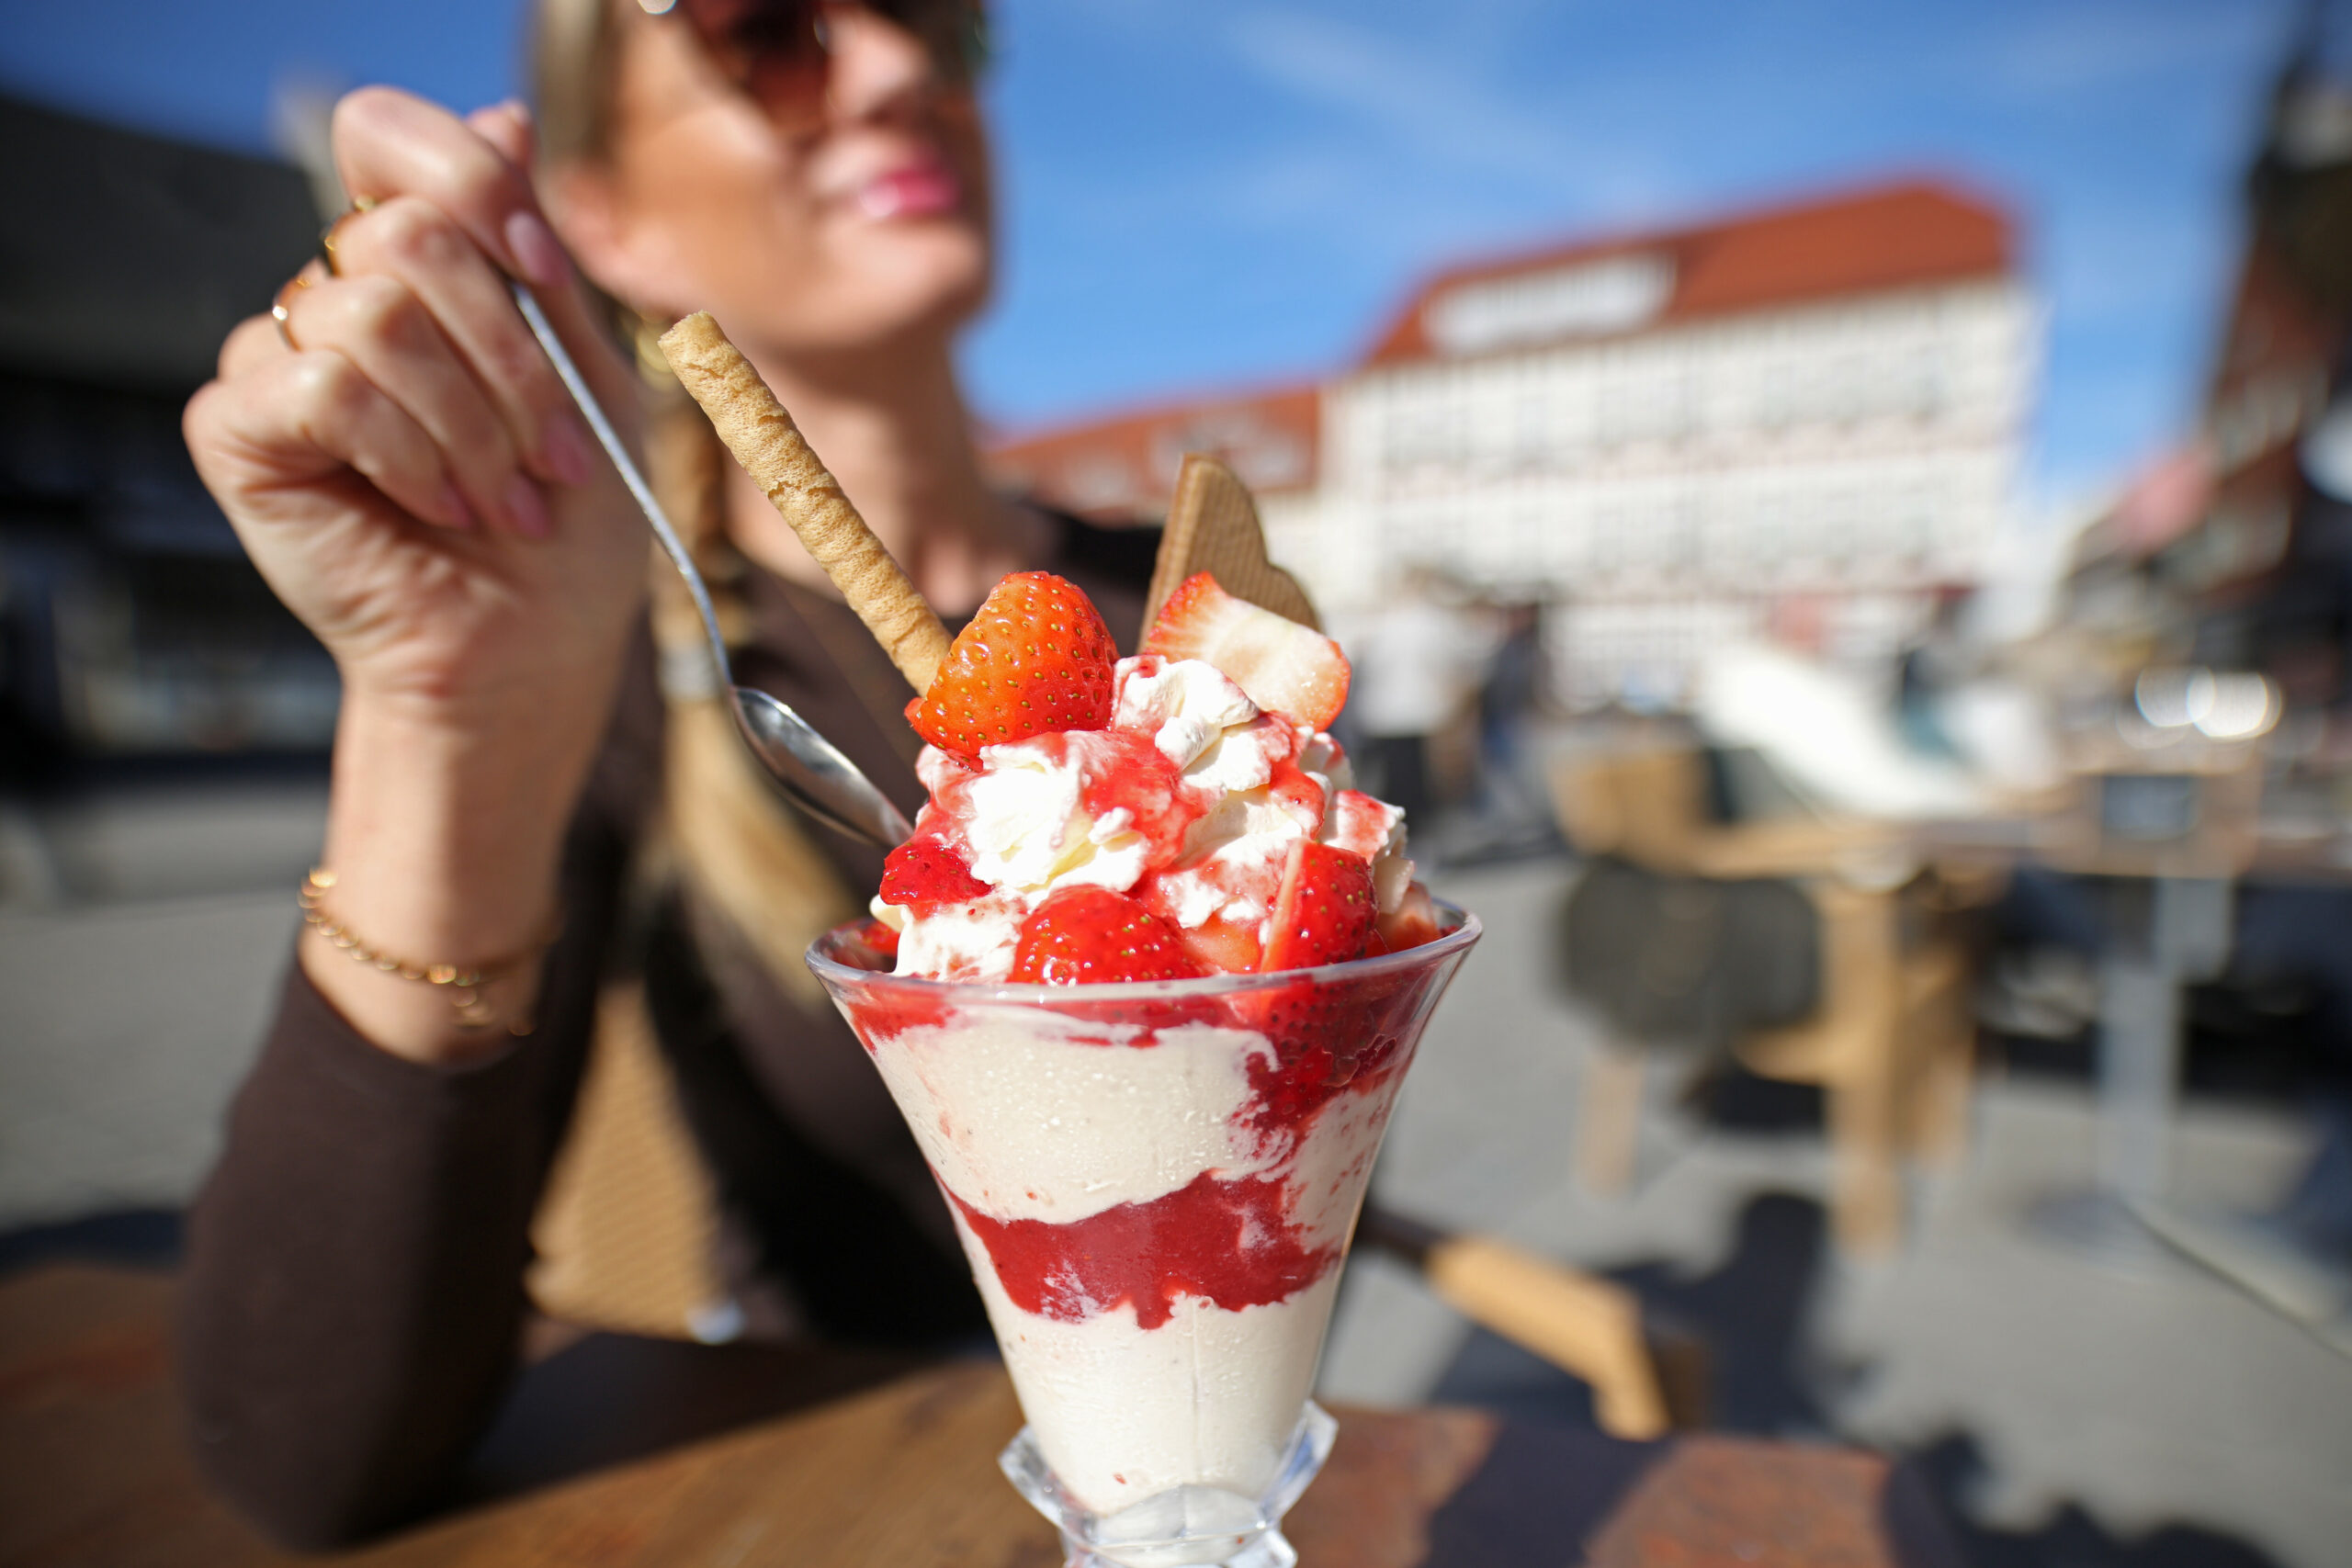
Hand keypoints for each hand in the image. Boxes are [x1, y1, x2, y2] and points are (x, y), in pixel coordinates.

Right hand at [186, 89, 643, 733]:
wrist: (528, 649)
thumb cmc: (568, 525)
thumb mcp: (588, 376)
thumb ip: (537, 261)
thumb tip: (504, 119)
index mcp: (415, 266)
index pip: (392, 137)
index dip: (473, 186)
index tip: (544, 276)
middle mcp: (334, 294)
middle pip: (404, 231)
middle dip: (509, 356)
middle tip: (553, 456)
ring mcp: (277, 356)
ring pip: (374, 312)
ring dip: (471, 423)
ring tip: (505, 501)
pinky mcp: (237, 428)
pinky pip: (321, 383)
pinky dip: (406, 451)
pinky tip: (438, 508)